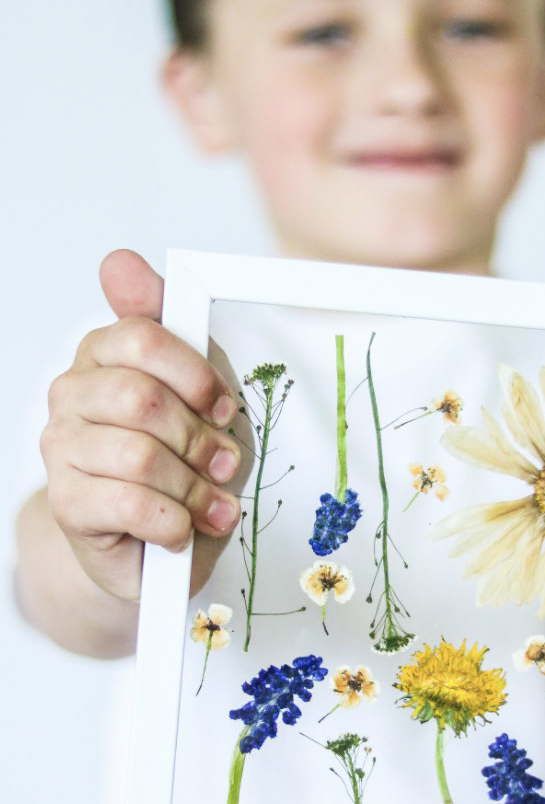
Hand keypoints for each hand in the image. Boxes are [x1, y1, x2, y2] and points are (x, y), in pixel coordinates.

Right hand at [40, 249, 243, 603]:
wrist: (160, 542)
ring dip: (193, 489)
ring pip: (140, 456)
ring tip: (212, 505)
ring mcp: (61, 450)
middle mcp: (70, 396)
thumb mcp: (196, 387)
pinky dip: (174, 522)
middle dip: (198, 440)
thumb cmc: (183, 460)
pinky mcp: (67, 506)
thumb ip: (166, 322)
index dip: (195, 375)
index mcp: (102, 355)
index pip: (141, 337)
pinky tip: (183, 529)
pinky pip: (131, 505)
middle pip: (141, 399)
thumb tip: (118, 261)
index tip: (222, 408)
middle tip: (224, 464)